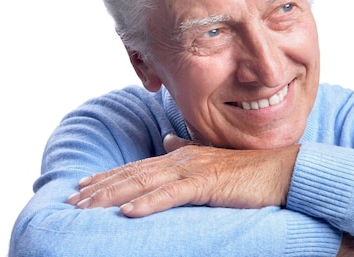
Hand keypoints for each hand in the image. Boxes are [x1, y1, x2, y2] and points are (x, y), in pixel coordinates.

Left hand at [66, 134, 298, 217]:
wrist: (282, 170)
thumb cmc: (250, 169)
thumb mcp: (213, 158)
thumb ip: (188, 149)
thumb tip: (168, 140)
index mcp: (182, 155)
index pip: (138, 167)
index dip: (109, 176)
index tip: (83, 187)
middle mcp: (183, 159)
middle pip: (134, 174)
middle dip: (101, 188)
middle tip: (72, 201)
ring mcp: (195, 170)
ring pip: (146, 183)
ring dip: (115, 196)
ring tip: (88, 208)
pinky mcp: (209, 184)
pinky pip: (174, 195)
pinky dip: (149, 203)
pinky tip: (128, 213)